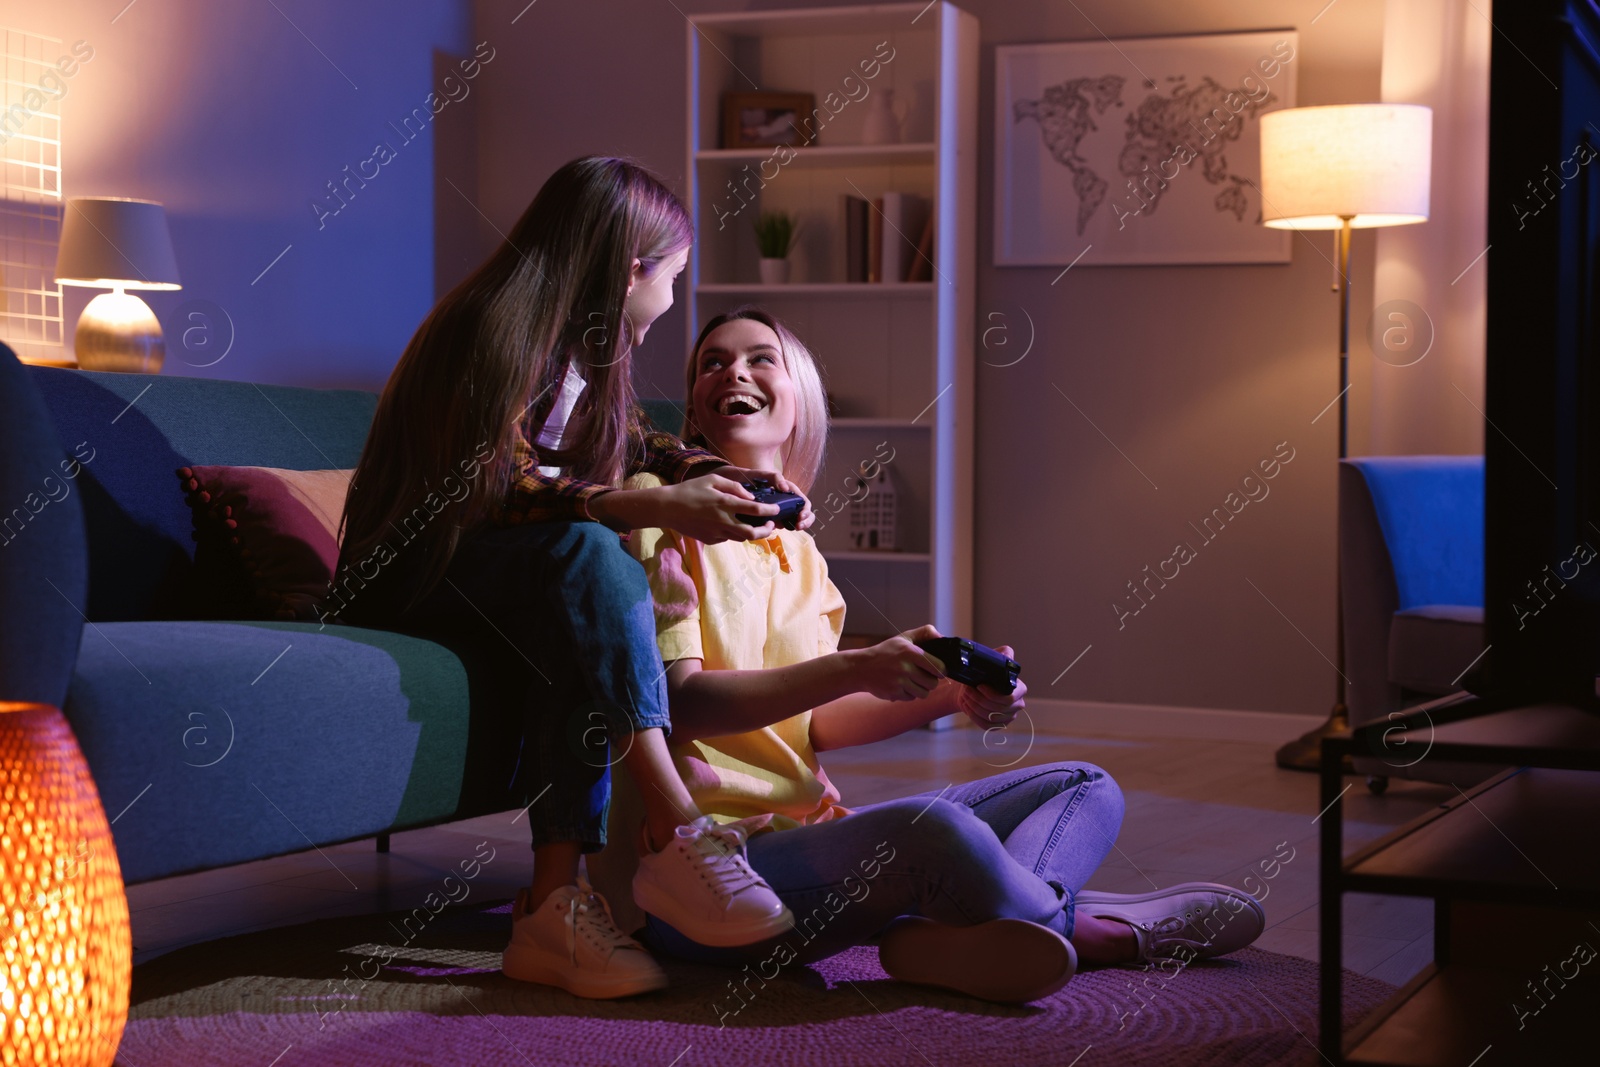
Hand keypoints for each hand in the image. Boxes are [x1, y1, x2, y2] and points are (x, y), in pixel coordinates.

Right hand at [660, 473, 776, 543]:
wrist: (668, 508)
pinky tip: (733, 525)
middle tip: (771, 524)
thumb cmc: (690, 490)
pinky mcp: (711, 540)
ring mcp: (716, 533)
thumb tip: (751, 497)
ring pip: (742, 538)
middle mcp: (723, 521)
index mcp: (725, 503)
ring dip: (752, 533)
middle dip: (766, 530)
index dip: (770, 511)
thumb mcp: (713, 479)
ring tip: (757, 525)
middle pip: (752, 533)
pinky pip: (728, 538)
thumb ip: (734, 487)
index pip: (755, 509)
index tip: (777, 509)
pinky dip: (735, 533)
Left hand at [716, 465, 815, 531]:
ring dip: (799, 525)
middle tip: (799, 526)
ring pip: (794, 519)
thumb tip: (785, 488)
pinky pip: (780, 523)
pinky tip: (778, 529)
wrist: (733, 484)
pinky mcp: (770, 516)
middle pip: (803, 511)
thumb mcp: (762, 474)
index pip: (802, 500)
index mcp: (787, 490)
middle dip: (806, 519)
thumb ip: (774, 477)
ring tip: (794, 528)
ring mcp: (779, 509)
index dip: (806, 509)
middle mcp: (785, 500)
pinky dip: (784, 527)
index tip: (800, 516)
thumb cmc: (749, 477)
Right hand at [849, 623, 944, 700]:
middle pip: (933, 683)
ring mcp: (899, 682)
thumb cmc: (886, 652)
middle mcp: (905, 667)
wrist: (861, 668)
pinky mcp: (893, 693)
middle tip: (923, 676)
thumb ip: (924, 633)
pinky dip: (909, 694)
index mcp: (910, 652)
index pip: (938, 667)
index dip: (941, 671)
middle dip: (930, 681)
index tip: (938, 671)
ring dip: (920, 689)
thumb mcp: (903, 638)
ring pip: (923, 693)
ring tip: (912, 681)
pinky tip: (901, 685)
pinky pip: (911, 698)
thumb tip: (941, 637)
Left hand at [953, 645, 1026, 729]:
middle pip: (998, 708)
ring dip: (974, 706)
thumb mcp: (993, 659)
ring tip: (966, 696)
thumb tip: (1008, 654)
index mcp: (1020, 689)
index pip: (1009, 698)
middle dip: (979, 699)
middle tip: (967, 690)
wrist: (972, 687)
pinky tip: (967, 706)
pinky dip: (973, 716)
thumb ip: (1003, 654)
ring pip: (990, 717)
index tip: (979, 685)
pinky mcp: (999, 725)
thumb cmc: (984, 672)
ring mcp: (1009, 717)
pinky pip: (986, 725)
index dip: (992, 694)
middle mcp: (1018, 705)